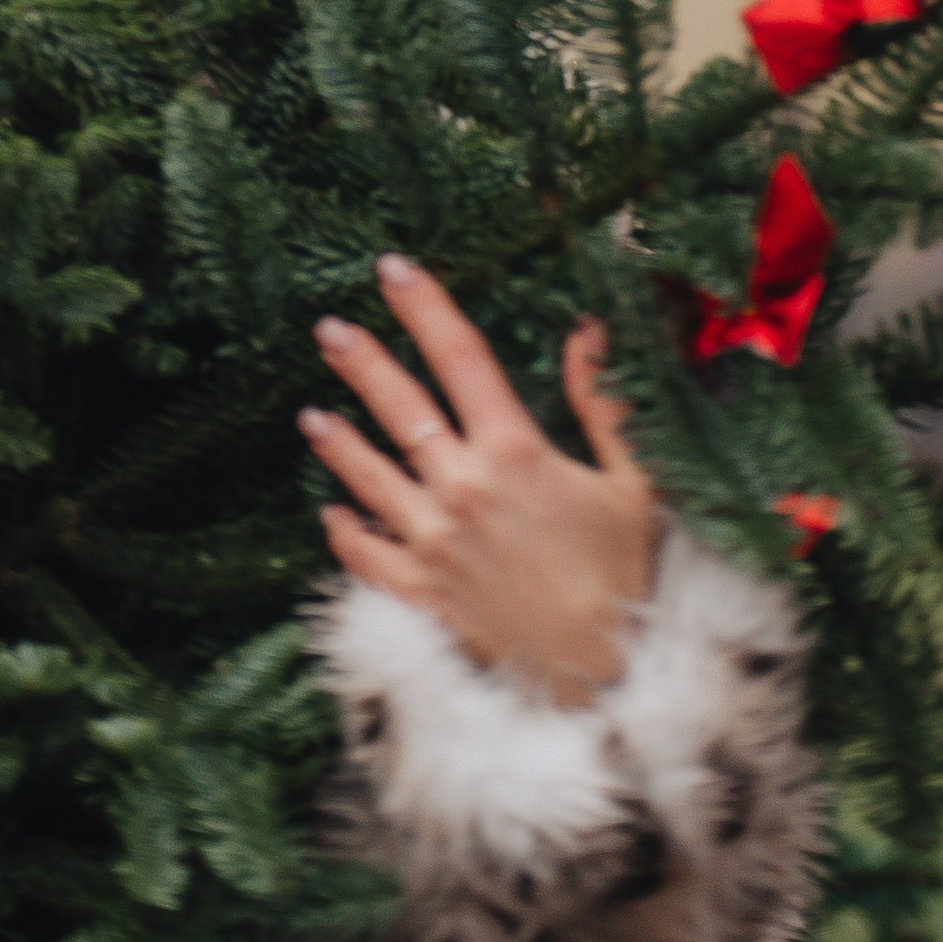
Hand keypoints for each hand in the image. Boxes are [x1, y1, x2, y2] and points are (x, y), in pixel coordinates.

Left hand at [299, 257, 658, 707]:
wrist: (603, 671)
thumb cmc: (625, 573)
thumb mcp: (632, 482)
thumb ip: (604, 404)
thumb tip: (586, 332)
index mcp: (515, 452)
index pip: (459, 356)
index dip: (425, 306)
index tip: (394, 270)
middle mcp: (462, 489)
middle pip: (398, 407)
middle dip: (362, 361)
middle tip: (328, 328)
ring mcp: (434, 542)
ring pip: (368, 478)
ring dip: (338, 444)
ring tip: (310, 416)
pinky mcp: (422, 592)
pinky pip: (367, 556)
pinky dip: (346, 533)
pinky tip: (332, 514)